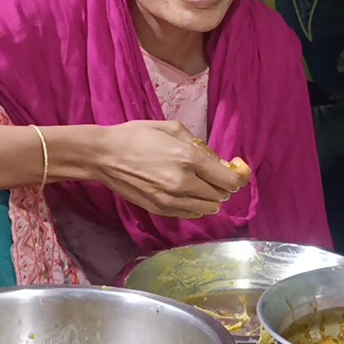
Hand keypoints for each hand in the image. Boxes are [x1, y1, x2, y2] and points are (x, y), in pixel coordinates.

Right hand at [93, 121, 249, 218]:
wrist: (105, 156)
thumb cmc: (137, 136)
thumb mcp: (172, 128)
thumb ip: (200, 145)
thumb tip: (218, 161)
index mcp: (189, 159)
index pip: (229, 180)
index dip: (238, 176)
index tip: (235, 169)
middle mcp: (184, 183)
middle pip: (221, 196)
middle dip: (222, 185)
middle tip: (215, 174)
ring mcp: (172, 200)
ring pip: (209, 208)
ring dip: (211, 198)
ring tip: (201, 185)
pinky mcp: (161, 210)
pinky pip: (192, 214)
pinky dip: (196, 206)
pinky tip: (188, 193)